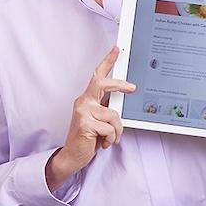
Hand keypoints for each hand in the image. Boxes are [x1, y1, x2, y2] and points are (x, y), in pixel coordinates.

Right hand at [47, 46, 134, 185]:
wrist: (72, 156)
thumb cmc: (87, 138)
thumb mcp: (98, 120)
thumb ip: (105, 109)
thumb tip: (121, 103)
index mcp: (87, 99)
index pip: (97, 76)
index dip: (107, 61)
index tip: (117, 49)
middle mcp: (83, 102)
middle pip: (103, 84)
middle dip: (120, 84)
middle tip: (133, 88)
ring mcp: (83, 112)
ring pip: (113, 115)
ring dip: (116, 131)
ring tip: (108, 138)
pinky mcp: (85, 124)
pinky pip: (110, 128)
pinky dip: (110, 138)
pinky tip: (102, 143)